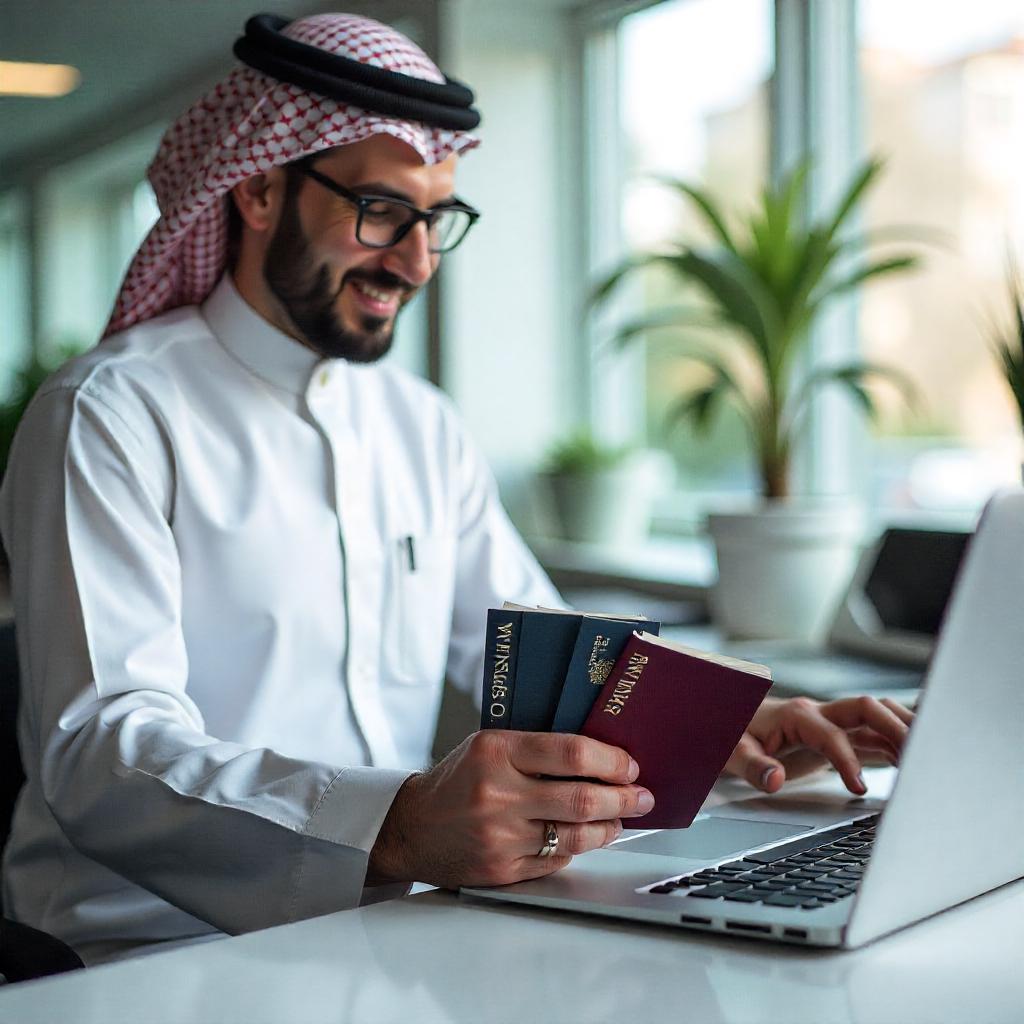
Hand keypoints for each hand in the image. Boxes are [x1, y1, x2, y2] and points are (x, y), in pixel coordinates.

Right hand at [367, 730, 654, 888]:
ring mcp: (501, 835)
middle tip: (642, 795)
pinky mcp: (503, 869)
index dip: (611, 760)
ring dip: (611, 827)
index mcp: (496, 750)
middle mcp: (498, 792)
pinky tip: (585, 837)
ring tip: (621, 818)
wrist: (412, 829)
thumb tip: (600, 756)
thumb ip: (536, 749)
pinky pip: (558, 859)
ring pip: (578, 835)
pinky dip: (578, 847)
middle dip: (624, 797)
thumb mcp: (489, 747)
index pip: (571, 752)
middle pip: (582, 798)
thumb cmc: (457, 781)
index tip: (630, 765)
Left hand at [724, 695, 913, 795]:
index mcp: (795, 715)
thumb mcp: (732, 753)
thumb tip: (774, 779)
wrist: (730, 723)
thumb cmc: (731, 736)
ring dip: (903, 731)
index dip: (847, 759)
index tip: (858, 789)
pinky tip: (916, 759)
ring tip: (931, 755)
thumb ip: (752, 766)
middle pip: (867, 709)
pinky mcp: (838, 735)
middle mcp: (819, 713)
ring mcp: (831, 722)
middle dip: (895, 727)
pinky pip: (873, 735)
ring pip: (877, 718)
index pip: (831, 734)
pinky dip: (896, 744)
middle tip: (920, 755)